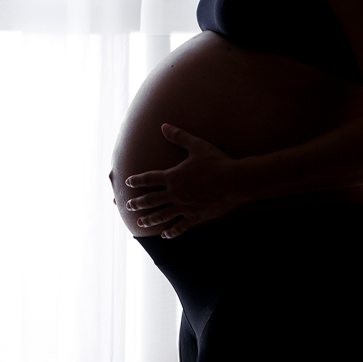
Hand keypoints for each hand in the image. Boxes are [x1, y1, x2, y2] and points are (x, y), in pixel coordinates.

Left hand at [122, 124, 245, 236]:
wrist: (234, 181)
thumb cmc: (216, 162)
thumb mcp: (197, 146)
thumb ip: (179, 137)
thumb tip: (164, 126)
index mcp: (173, 176)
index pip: (149, 178)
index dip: (137, 180)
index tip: (128, 182)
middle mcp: (175, 193)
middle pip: (150, 200)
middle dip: (137, 203)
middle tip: (128, 206)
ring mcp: (184, 207)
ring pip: (162, 215)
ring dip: (149, 219)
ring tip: (140, 223)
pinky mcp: (195, 216)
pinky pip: (180, 226)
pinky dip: (171, 231)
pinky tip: (165, 235)